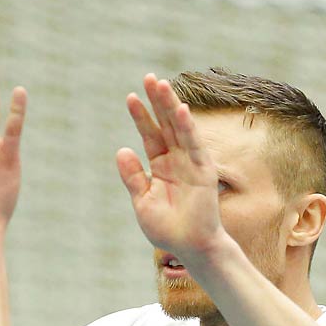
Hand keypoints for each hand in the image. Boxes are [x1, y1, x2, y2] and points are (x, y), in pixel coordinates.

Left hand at [115, 74, 224, 262]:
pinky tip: (180, 110)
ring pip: (180, 129)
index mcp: (161, 166)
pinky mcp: (204, 171)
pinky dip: (188, 128)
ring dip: (171, 106)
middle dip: (157, 101)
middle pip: (166, 124)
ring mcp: (191, 163)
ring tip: (161, 84)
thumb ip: (133, 177)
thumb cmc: (167, 228)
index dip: (141, 116)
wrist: (189, 247)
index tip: (130, 97)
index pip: (150, 134)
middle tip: (148, 78)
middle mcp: (176, 160)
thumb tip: (122, 149)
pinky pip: (195, 145)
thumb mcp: (142, 201)